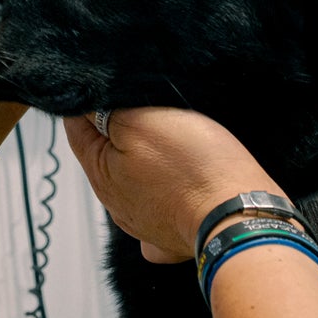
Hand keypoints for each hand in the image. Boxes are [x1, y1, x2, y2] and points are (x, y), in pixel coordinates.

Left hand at [63, 107, 285, 262]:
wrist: (240, 216)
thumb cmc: (194, 168)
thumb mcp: (141, 123)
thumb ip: (107, 112)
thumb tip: (85, 104)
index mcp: (101, 175)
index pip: (76, 129)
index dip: (86, 102)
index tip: (101, 85)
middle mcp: (117, 205)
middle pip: (105, 155)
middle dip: (117, 129)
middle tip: (139, 104)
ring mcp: (145, 223)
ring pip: (133, 179)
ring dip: (143, 158)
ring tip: (167, 139)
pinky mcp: (173, 232)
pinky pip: (161, 205)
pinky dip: (165, 190)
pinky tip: (177, 180)